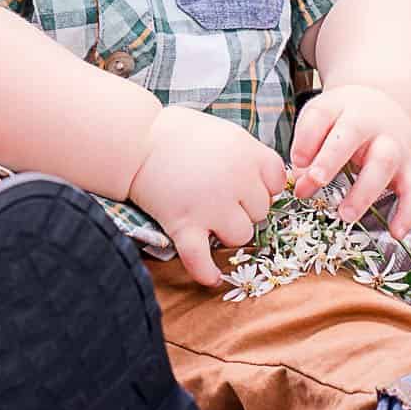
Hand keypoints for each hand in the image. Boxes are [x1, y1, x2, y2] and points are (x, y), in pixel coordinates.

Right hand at [128, 106, 287, 287]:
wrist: (134, 140)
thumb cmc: (176, 132)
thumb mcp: (223, 132)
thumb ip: (246, 155)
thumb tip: (264, 180)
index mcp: (246, 153)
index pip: (277, 182)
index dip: (262, 185)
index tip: (246, 183)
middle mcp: (235, 180)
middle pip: (260, 211)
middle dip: (242, 207)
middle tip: (218, 196)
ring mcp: (210, 205)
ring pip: (240, 236)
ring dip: (226, 232)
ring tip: (207, 218)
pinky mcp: (184, 225)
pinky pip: (201, 259)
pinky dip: (206, 271)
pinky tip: (212, 277)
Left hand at [289, 84, 410, 238]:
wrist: (385, 106)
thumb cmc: (344, 118)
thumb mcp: (322, 119)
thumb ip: (307, 147)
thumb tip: (301, 185)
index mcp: (342, 107)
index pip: (321, 115)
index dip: (307, 138)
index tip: (296, 161)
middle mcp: (371, 123)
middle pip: (352, 135)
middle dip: (332, 159)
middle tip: (315, 181)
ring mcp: (394, 144)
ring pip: (384, 164)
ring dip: (364, 191)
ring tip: (345, 215)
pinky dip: (408, 212)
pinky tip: (395, 232)